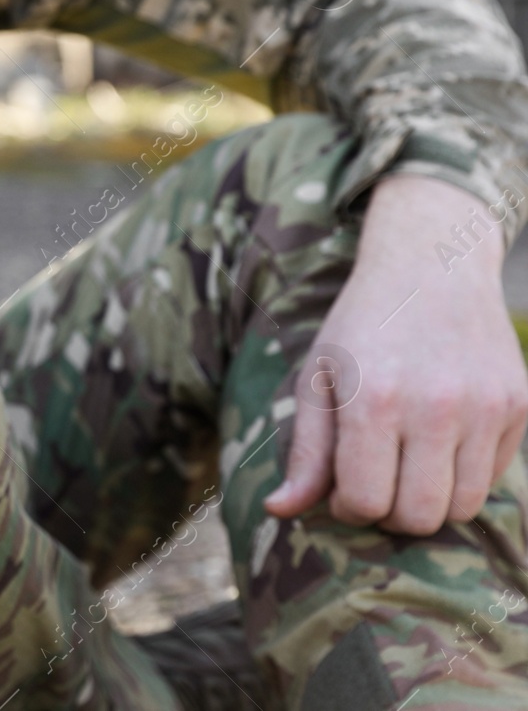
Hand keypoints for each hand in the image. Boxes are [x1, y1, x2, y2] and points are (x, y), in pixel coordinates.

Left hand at [265, 174, 527, 533]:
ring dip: (430, 501)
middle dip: (390, 514)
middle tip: (375, 483)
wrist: (431, 265)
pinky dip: (463, 477)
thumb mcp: (318, 378)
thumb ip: (305, 452)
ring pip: (462, 507)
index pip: (366, 503)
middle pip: (419, 517)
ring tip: (406, 466)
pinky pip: (493, 478)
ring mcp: (485, 408)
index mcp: (374, 401)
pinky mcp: (518, 407)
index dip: (348, 508)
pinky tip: (439, 443)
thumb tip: (278, 512)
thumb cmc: (362, 327)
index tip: (342, 488)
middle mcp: (435, 408)